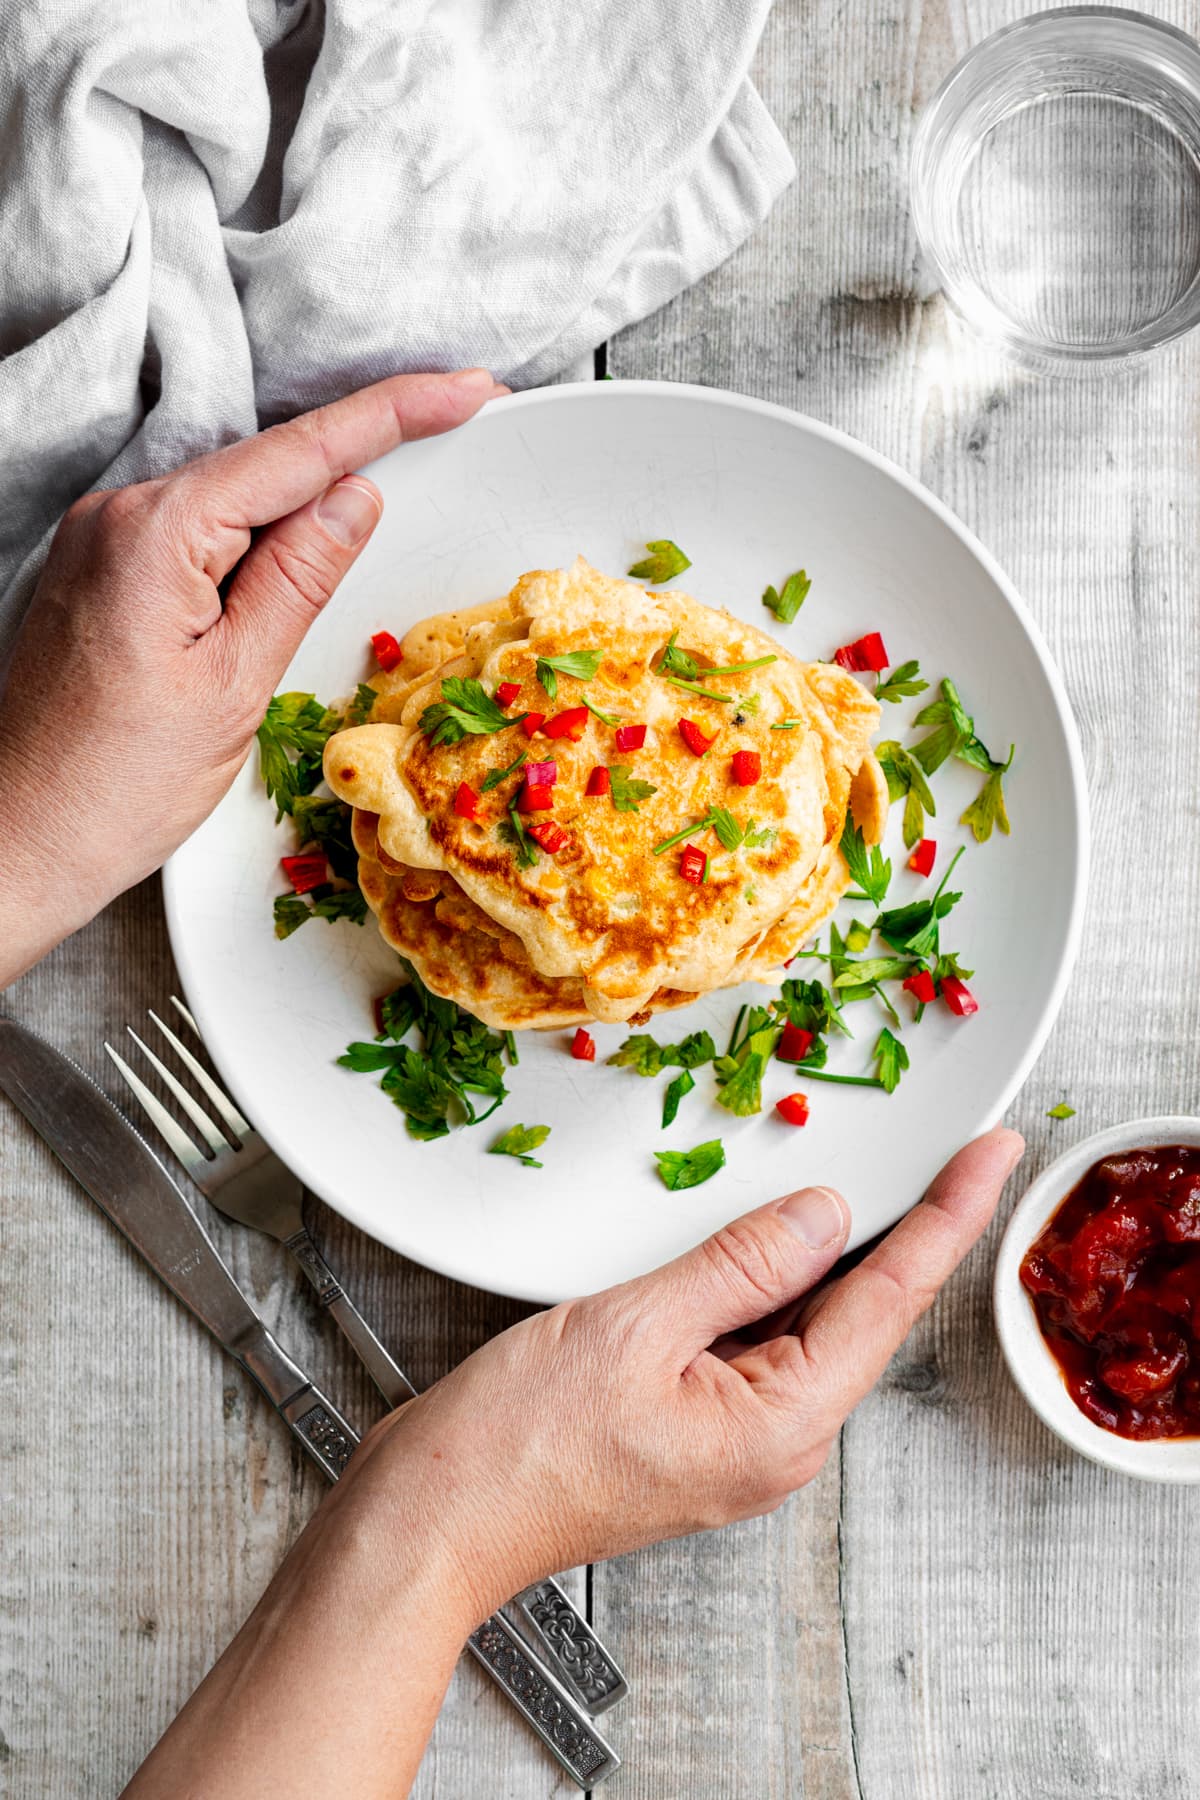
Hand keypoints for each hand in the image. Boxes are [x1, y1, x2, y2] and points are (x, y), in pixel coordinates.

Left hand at [0, 367, 504, 984]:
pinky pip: (198, 532)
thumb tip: (353, 498)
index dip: (392, 412)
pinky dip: (257, 539)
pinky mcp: (101, 575)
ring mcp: (102, 543)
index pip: (298, 451)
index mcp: (155, 533)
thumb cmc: (115, 787)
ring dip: (308, 505)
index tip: (463, 391)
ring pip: (233, 499)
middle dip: (358, 450)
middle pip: (265, 464)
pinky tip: (299, 562)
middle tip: (449, 427)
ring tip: (382, 516)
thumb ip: (298, 579)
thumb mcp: (236, 682)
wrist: (20, 841)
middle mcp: (117, 517)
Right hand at [124, 1128, 1022, 1799]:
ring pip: (800, 1322)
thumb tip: (822, 1216)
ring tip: (826, 1177)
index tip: (991, 1156)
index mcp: (780, 1424)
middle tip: (932, 1148)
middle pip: (856, 1312)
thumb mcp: (635, 1326)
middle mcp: (774, 1442)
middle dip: (889, 1227)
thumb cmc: (516, 1448)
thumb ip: (740, 1265)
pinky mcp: (691, 1425)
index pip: (888, 1298)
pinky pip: (750, 1340)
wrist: (431, 1523)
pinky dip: (755, 1282)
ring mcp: (732, 1439)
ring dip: (811, 1252)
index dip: (947, 1216)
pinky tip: (742, 1239)